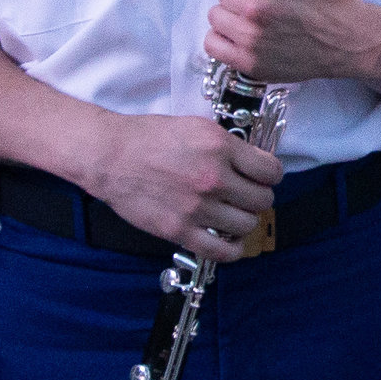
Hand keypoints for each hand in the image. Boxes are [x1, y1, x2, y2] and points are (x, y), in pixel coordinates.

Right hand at [87, 110, 284, 259]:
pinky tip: (227, 239)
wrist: (110, 156)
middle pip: (262, 200)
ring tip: (232, 214)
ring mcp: (197, 207)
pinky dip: (232, 249)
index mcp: (220, 147)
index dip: (270, 175)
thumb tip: (253, 163)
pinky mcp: (180, 230)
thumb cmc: (149, 138)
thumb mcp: (196, 127)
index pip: (270, 170)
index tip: (263, 177)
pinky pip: (223, 251)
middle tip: (245, 195)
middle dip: (258, 197)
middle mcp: (213, 178)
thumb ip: (228, 146)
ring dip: (244, 221)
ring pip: (247, 225)